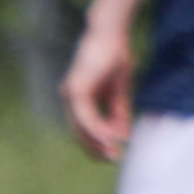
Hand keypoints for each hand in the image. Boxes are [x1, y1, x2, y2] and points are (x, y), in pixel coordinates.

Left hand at [60, 24, 133, 162]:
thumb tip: (123, 135)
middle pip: (79, 131)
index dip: (98, 142)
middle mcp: (71, 97)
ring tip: (114, 153)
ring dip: (98, 142)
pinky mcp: (76, 90)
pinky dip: (98, 130)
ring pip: (81, 127)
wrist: (111, 34)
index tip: (115, 154)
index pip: (84, 127)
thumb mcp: (119, 91)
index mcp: (79, 97)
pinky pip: (86, 117)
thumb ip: (118, 113)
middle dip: (95, 148)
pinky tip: (111, 139)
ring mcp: (71, 94)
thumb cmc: (114, 56)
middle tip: (113, 159)